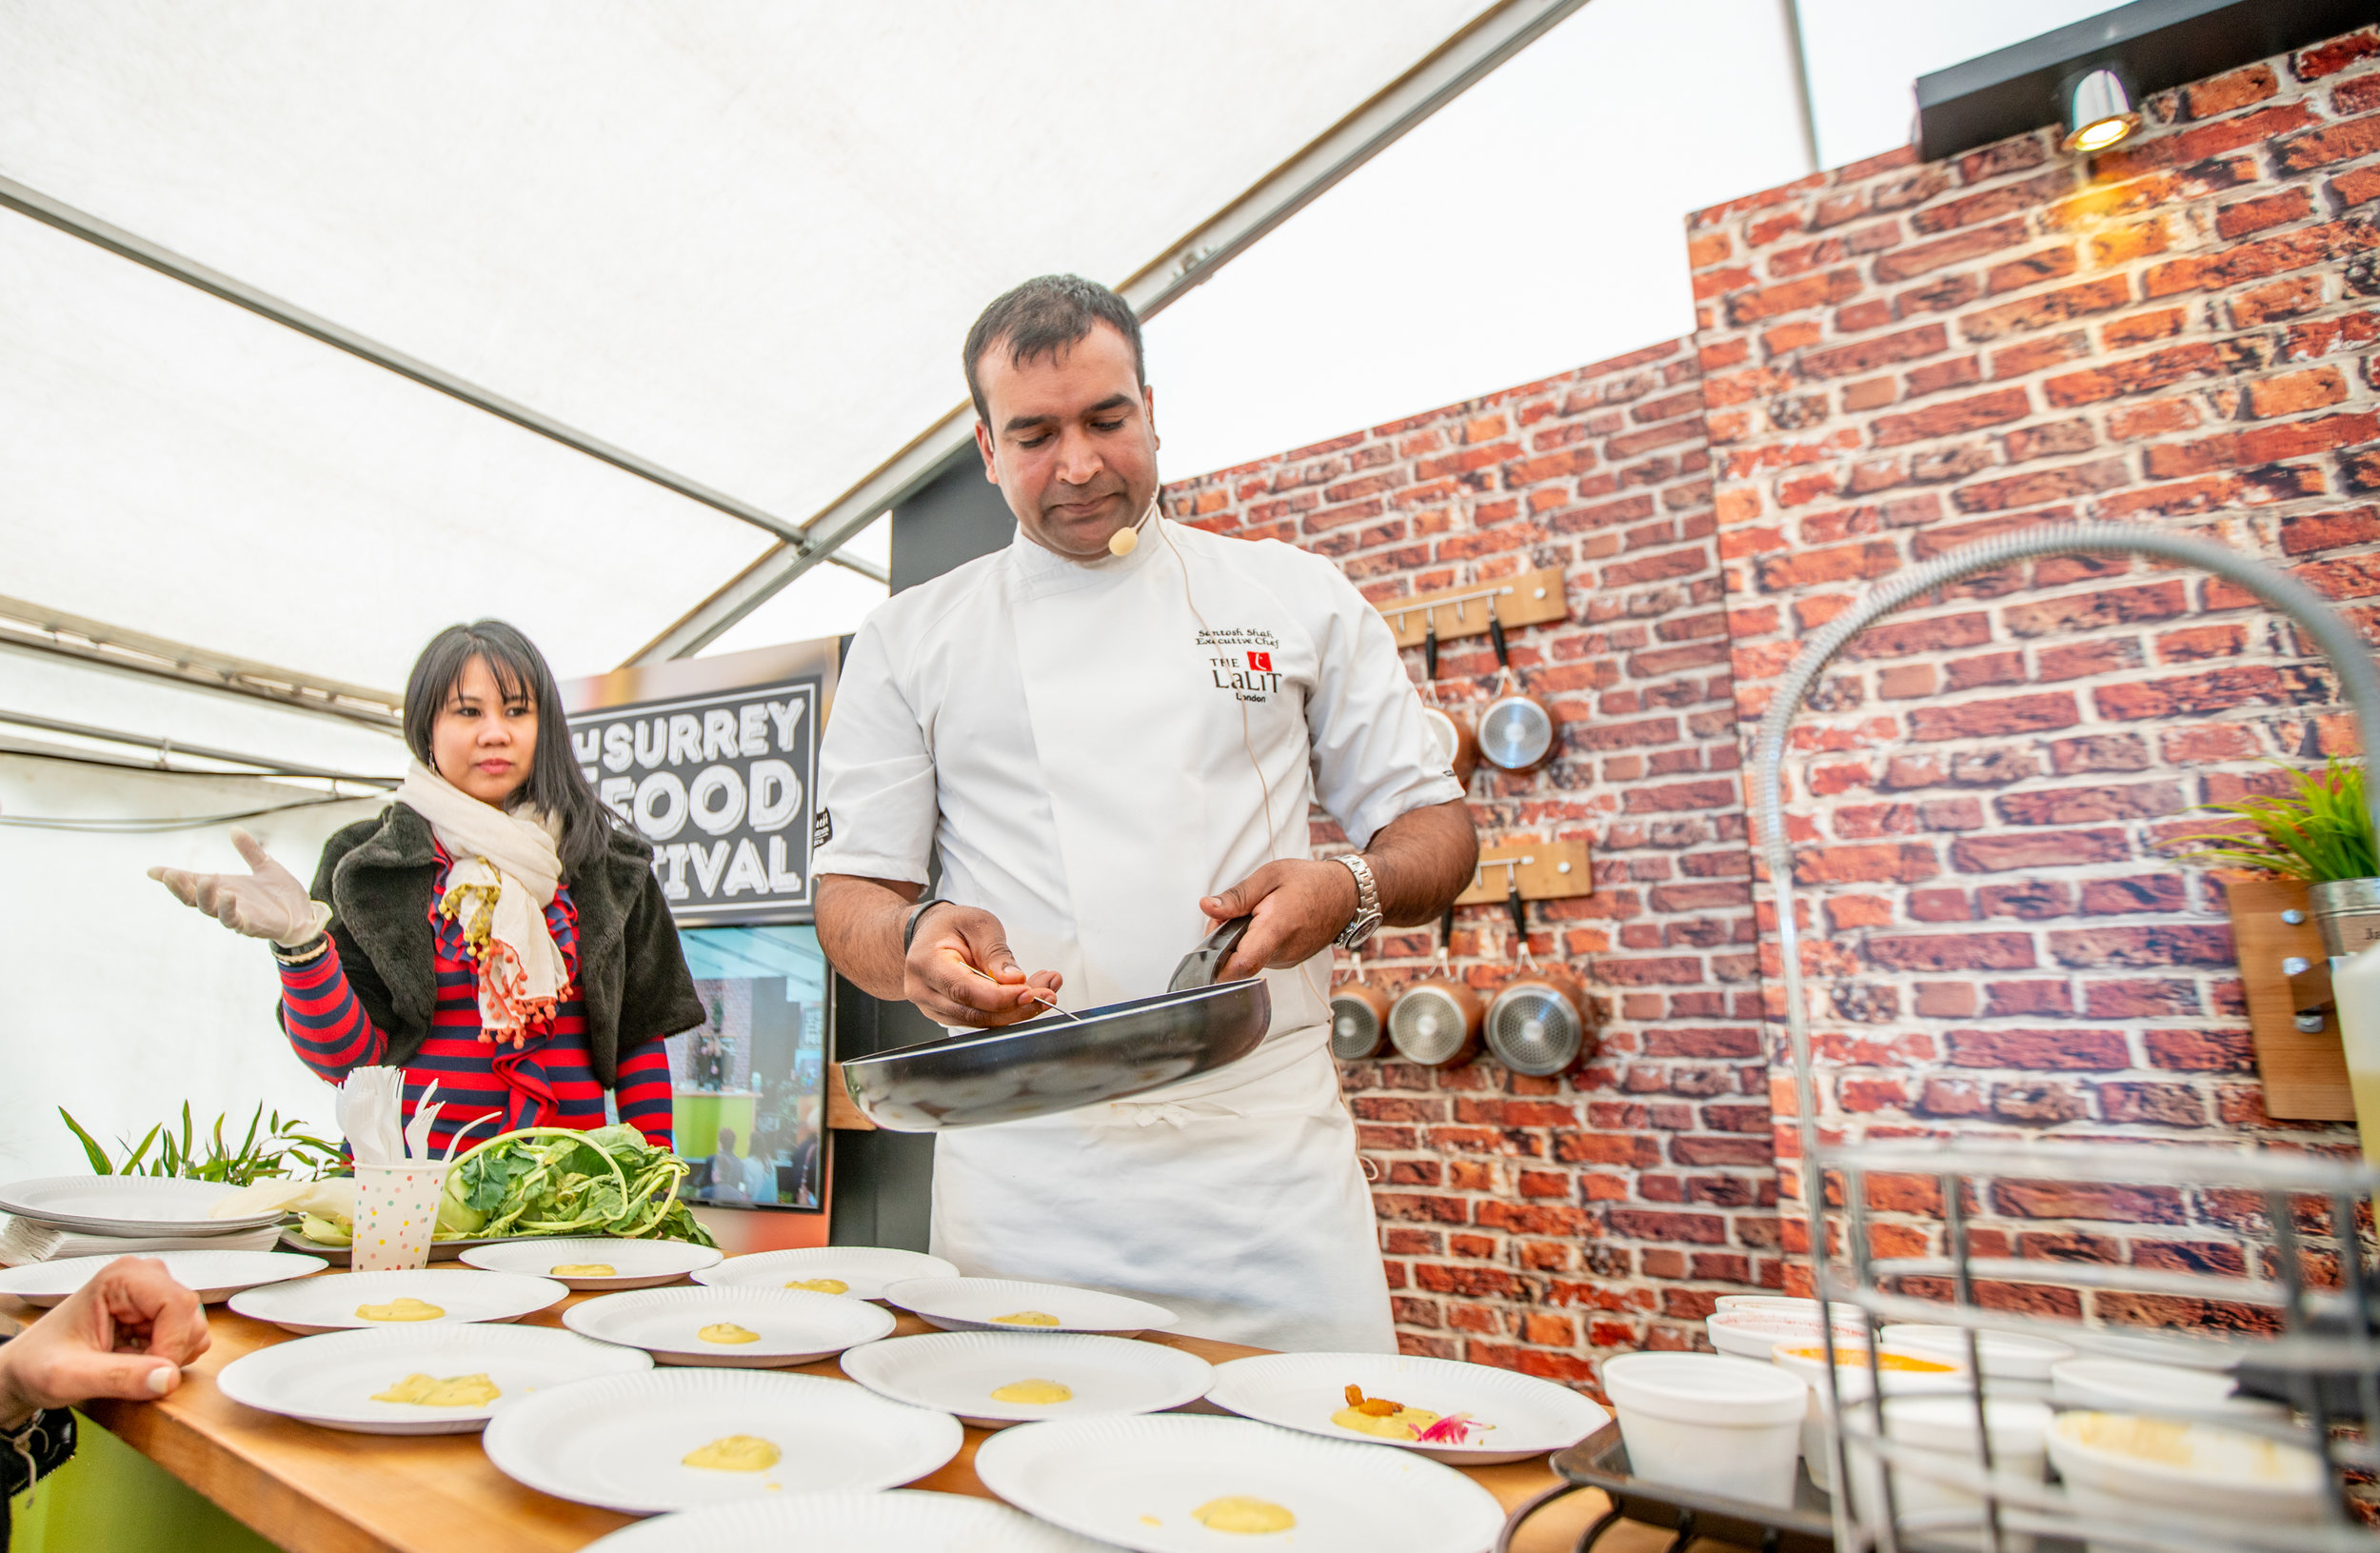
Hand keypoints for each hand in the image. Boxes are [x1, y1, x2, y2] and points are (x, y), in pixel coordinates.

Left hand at [0, 1257, 210, 1429]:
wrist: (27, 1369)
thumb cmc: (38, 1363)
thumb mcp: (69, 1376)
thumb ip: (118, 1378)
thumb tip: (168, 1378)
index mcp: (122, 1277)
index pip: (178, 1304)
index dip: (173, 1345)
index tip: (153, 1375)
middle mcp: (144, 1278)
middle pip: (191, 1317)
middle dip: (169, 1353)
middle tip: (129, 1369)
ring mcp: (154, 1294)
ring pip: (194, 1330)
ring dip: (168, 1358)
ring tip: (126, 1363)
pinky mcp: (158, 1313)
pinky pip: (186, 1340)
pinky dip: (166, 1359)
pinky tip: (134, 1359)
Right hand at [149, 829, 330, 946]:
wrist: (304, 914)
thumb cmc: (280, 894)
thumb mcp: (265, 866)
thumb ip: (250, 850)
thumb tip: (234, 829)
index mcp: (223, 887)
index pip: (192, 881)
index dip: (172, 877)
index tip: (151, 870)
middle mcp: (223, 901)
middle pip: (192, 897)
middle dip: (179, 887)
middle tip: (171, 875)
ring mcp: (235, 914)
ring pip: (209, 909)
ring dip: (204, 895)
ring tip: (207, 879)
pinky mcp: (249, 925)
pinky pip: (233, 920)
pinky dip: (228, 908)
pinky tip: (228, 895)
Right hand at [904, 904, 1063, 1027]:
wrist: (930, 935)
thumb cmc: (951, 926)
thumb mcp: (978, 924)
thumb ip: (995, 952)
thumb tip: (1014, 980)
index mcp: (927, 963)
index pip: (964, 990)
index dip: (1000, 997)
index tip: (1029, 991)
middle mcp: (925, 991)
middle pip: (974, 1013)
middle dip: (1017, 1008)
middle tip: (1048, 994)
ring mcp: (934, 1008)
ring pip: (981, 1021)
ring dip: (1018, 1010)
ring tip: (1045, 987)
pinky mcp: (949, 1016)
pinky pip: (982, 1019)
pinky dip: (1009, 1010)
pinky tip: (1028, 993)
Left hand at [1200, 860, 1358, 980]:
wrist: (1345, 896)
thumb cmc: (1310, 882)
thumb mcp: (1270, 876)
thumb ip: (1237, 896)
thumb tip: (1207, 907)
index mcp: (1276, 928)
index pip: (1241, 965)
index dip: (1216, 966)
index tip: (1204, 955)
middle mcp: (1282, 953)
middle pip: (1236, 959)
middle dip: (1224, 938)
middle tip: (1233, 912)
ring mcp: (1286, 961)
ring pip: (1247, 958)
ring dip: (1240, 939)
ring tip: (1257, 914)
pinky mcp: (1287, 963)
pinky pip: (1259, 957)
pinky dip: (1254, 942)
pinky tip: (1266, 924)